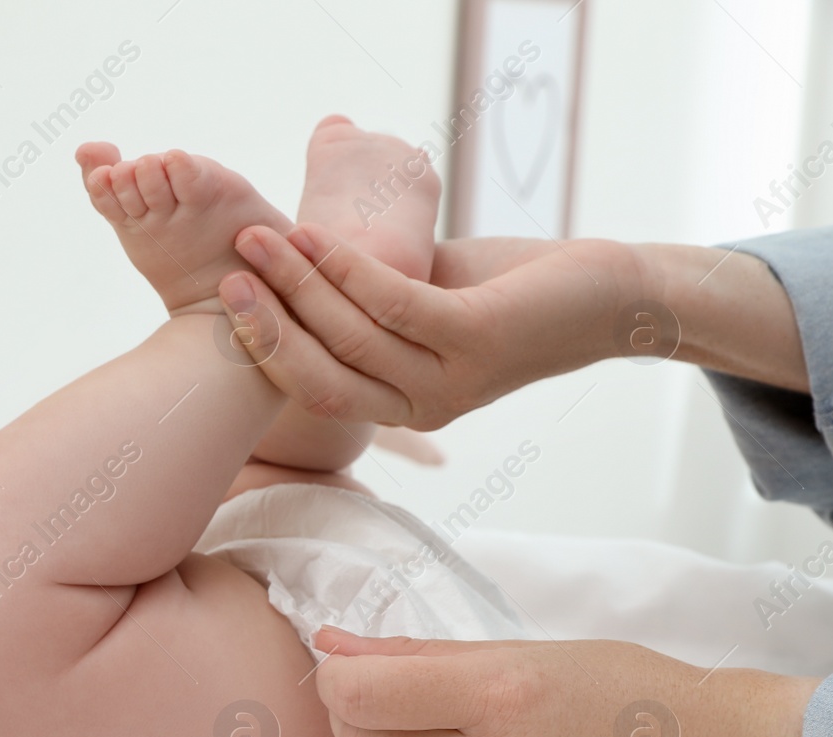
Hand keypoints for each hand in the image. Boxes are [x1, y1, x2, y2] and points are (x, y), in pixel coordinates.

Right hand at [223, 223, 647, 428]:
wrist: (607, 295)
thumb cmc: (507, 293)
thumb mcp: (421, 298)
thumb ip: (364, 297)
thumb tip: (295, 262)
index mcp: (401, 404)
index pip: (312, 388)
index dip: (264, 347)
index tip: (224, 296)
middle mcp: (421, 405)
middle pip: (320, 375)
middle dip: (266, 323)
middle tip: (227, 271)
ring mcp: (451, 380)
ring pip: (350, 339)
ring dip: (296, 284)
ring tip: (259, 238)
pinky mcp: (479, 342)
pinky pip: (395, 306)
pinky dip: (346, 268)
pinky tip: (315, 236)